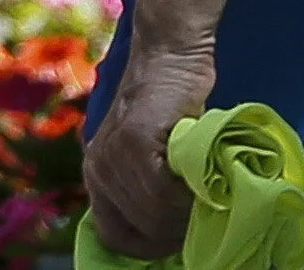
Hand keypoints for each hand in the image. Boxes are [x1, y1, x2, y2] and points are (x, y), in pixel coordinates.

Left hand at [86, 32, 217, 260]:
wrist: (170, 56)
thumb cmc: (170, 108)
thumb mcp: (149, 154)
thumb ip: (148, 187)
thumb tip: (171, 234)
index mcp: (97, 176)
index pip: (114, 237)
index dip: (149, 247)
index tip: (179, 239)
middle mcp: (97, 169)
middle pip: (141, 229)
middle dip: (176, 232)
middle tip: (204, 216)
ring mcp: (113, 156)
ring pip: (154, 214)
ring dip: (186, 214)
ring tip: (207, 199)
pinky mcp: (134, 141)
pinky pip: (163, 191)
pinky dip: (187, 195)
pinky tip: (201, 182)